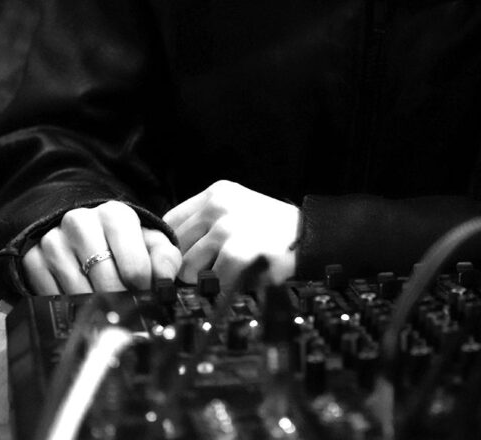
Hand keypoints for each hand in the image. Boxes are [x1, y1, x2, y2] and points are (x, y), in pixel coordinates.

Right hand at [22, 200, 181, 294]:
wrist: (84, 232)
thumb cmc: (123, 241)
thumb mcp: (149, 242)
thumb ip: (165, 259)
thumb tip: (165, 283)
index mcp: (115, 215)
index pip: (134, 266)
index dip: (144, 290)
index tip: (146, 297)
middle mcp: (81, 222)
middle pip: (106, 282)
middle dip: (120, 302)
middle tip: (126, 311)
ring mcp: (54, 241)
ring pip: (78, 293)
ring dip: (94, 308)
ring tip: (104, 308)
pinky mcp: (33, 259)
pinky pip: (51, 297)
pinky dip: (67, 307)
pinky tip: (79, 303)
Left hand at [163, 180, 299, 290]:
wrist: (311, 236)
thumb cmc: (271, 230)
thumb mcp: (236, 211)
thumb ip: (205, 224)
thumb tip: (169, 254)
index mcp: (215, 193)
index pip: (169, 221)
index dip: (172, 246)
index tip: (182, 260)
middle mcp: (217, 205)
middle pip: (175, 247)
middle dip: (188, 265)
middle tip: (211, 271)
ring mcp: (227, 226)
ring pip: (188, 266)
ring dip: (206, 279)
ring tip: (229, 273)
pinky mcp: (239, 249)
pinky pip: (212, 280)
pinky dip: (224, 287)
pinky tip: (241, 278)